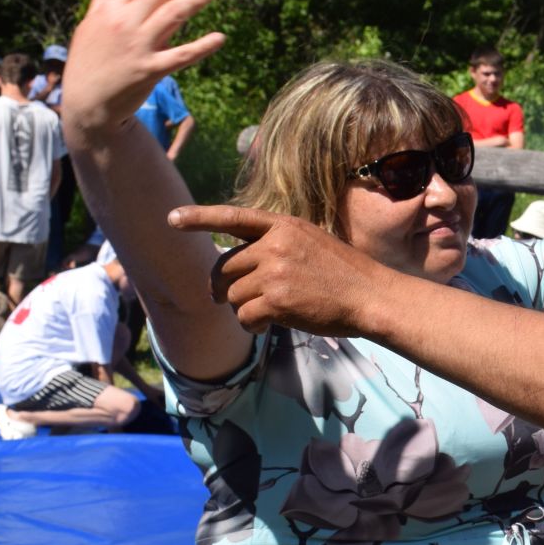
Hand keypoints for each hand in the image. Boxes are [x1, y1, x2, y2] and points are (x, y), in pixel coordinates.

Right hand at [61, 0, 225, 141]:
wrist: (86, 105)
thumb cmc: (89, 62)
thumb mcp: (90, 23)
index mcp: (110, 9)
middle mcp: (124, 23)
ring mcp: (137, 46)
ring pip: (172, 15)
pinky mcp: (149, 71)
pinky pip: (180, 56)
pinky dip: (201, 47)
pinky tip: (220, 37)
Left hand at [168, 204, 382, 336]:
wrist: (371, 297)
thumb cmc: (346, 275)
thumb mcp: (312, 243)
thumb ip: (277, 246)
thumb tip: (236, 269)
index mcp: (284, 226)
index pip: (233, 218)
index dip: (200, 218)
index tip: (172, 218)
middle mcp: (275, 245)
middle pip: (225, 266)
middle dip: (221, 287)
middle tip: (222, 299)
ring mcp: (275, 272)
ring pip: (232, 295)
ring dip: (242, 309)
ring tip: (263, 315)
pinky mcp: (277, 300)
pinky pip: (244, 316)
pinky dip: (251, 326)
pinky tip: (266, 327)